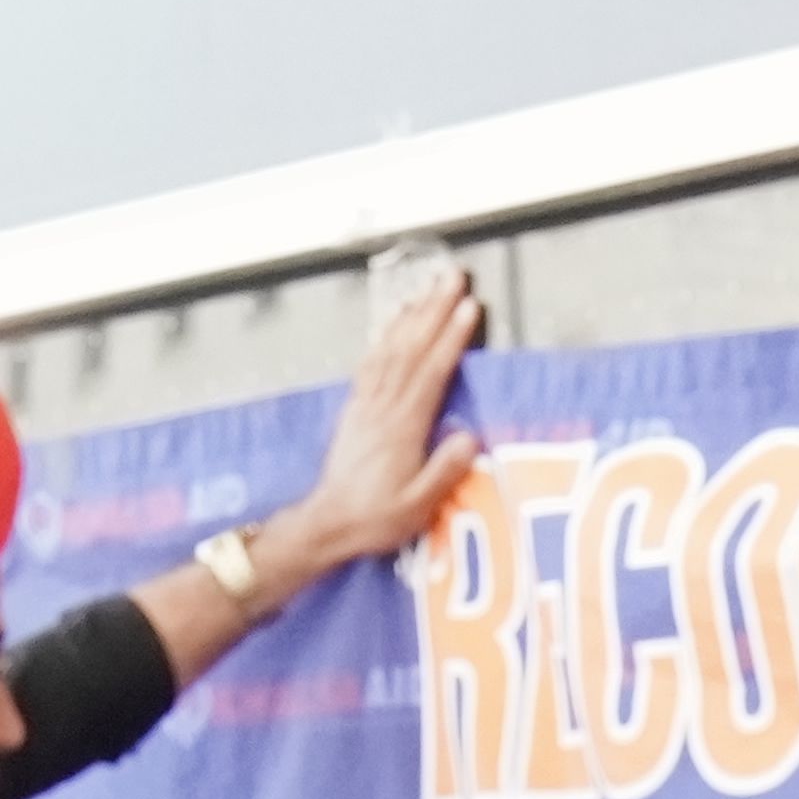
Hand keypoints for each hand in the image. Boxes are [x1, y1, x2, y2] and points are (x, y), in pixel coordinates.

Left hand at [283, 267, 485, 575]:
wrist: (329, 521)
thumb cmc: (376, 518)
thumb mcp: (417, 506)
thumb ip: (444, 471)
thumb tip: (468, 437)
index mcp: (404, 428)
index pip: (432, 372)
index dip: (451, 337)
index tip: (469, 307)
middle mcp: (384, 407)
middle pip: (412, 348)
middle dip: (434, 309)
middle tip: (452, 276)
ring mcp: (367, 403)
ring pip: (391, 348)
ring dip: (411, 314)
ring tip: (428, 287)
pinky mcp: (356, 407)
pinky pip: (371, 362)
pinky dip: (384, 336)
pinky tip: (393, 321)